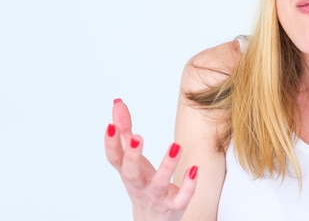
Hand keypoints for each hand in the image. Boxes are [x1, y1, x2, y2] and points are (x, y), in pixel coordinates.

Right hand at [104, 99, 197, 220]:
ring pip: (159, 184)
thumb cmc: (142, 182)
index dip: (110, 143)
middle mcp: (139, 185)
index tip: (110, 125)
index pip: (114, 158)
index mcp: (128, 172)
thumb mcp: (132, 158)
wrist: (153, 220)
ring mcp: (156, 196)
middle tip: (137, 137)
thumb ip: (125, 131)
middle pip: (131, 173)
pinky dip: (187, 186)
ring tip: (176, 146)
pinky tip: (194, 170)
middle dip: (132, 156)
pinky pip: (181, 199)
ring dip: (167, 166)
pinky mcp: (174, 206)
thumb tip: (117, 103)